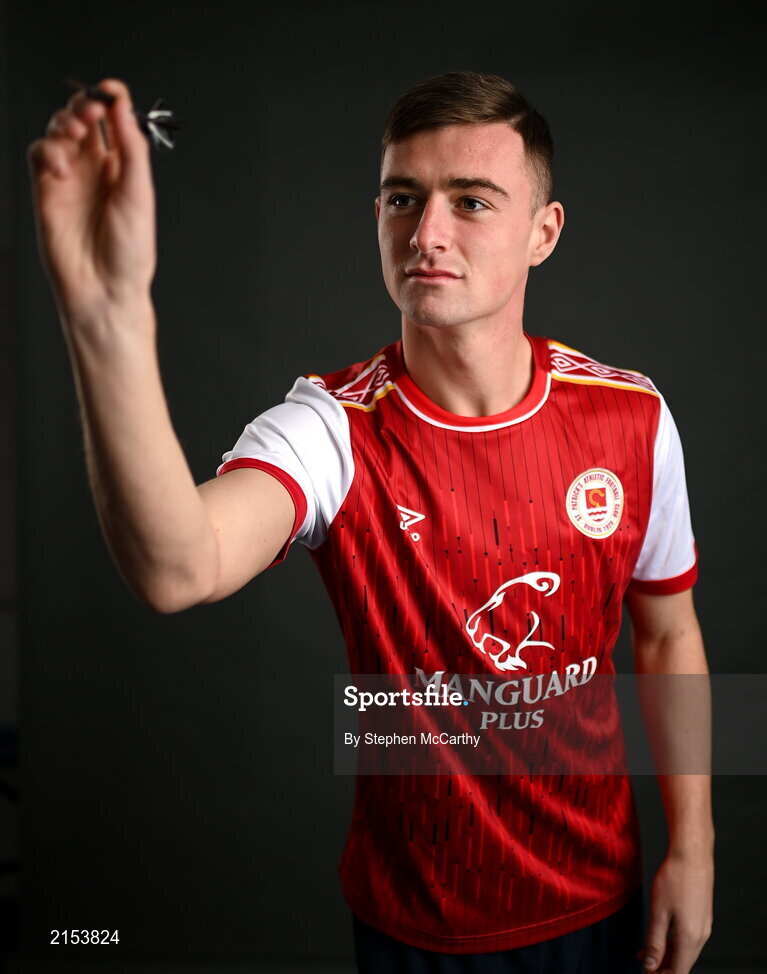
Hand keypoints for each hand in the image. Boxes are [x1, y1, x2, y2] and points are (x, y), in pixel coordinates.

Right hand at [27, 78, 155, 321]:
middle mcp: (97, 169)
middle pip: (84, 117)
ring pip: (59, 130)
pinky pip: (39, 153)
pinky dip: (47, 148)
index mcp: (125, 168)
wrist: (104, 289)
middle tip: (91, 111)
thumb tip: (123, 106)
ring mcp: (71, 178)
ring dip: (64, 122)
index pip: (114, 120)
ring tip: (75, 134)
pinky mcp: (47, 190)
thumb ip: (131, 148)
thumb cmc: (129, 252)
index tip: (111, 90)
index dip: (111, 99)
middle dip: (84, 104)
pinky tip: (59, 165)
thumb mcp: (139, 194)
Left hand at [637, 851, 713, 972]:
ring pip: (685, 951)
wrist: (693, 855)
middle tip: (642, 963)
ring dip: (667, 954)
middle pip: (683, 963)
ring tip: (645, 951)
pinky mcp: (702, 916)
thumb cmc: (674, 879)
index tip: (645, 972)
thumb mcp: (659, 912)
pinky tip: (660, 935)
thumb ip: (655, 941)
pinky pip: (689, 938)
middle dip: (662, 967)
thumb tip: (650, 966)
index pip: (678, 971)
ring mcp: (704, 926)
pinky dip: (673, 942)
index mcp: (690, 938)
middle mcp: (701, 936)